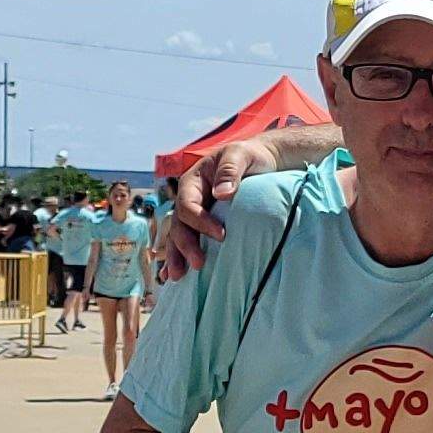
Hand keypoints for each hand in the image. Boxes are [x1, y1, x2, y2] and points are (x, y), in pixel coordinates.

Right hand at [157, 138, 273, 281]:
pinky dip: (179, 258)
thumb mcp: (240, 155)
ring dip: (176, 256)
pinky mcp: (203, 226)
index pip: (188, 205)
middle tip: (198, 264)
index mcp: (193, 182)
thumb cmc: (249, 156)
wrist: (260, 161)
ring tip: (176, 277)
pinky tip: (172, 276)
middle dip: (185, 245)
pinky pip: (188, 242)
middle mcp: (189, 200)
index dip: (200, 221)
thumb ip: (230, 171)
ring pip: (178, 237)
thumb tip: (222, 194)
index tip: (222, 235)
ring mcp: (195, 215)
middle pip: (179, 225)